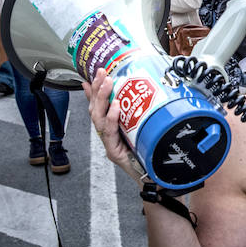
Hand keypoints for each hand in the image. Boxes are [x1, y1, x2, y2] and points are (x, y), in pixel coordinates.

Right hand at [82, 67, 145, 183]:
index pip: (96, 104)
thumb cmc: (143, 150)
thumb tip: (125, 95)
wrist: (150, 174)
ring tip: (108, 84)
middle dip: (97, 90)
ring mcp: (108, 143)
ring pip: (98, 119)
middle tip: (102, 74)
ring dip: (102, 100)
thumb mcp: (137, 125)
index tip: (98, 72)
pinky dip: (112, 118)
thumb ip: (129, 112)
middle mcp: (106, 134)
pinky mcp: (113, 152)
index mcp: (108, 126)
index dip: (95, 88)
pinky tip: (115, 106)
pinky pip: (109, 133)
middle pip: (94, 109)